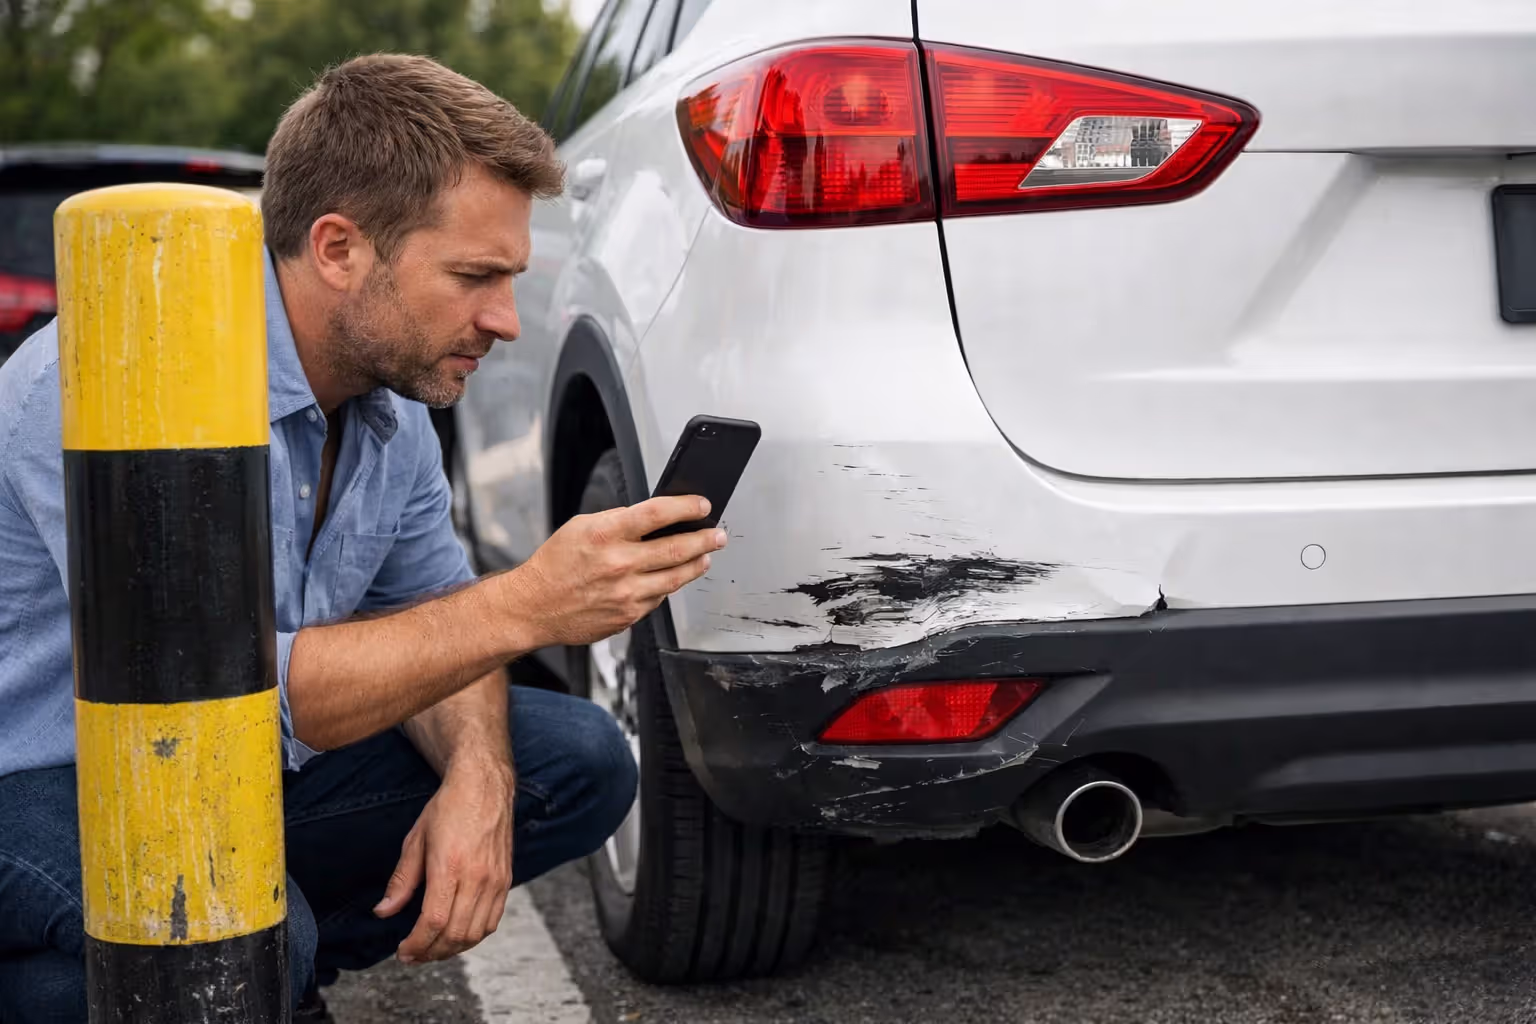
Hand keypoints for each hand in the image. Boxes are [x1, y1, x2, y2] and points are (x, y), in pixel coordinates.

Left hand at [374, 761, 514, 962]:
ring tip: (433, 949)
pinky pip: (492, 920)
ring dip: (452, 948)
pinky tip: (457, 934)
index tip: (403, 951)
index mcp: (450, 866)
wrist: (484, 785)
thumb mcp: (415, 840)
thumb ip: (401, 880)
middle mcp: (477, 876)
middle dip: (431, 952)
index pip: (433, 921)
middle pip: (455, 934)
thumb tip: (384, 911)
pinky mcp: (506, 880)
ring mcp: (495, 880)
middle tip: (413, 955)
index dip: (416, 944)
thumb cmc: (449, 808)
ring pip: (475, 933)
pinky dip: (474, 935)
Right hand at [504, 495, 725, 647]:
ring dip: (696, 564)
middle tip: (717, 535)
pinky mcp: (628, 616)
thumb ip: (617, 521)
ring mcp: (625, 593)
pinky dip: (667, 586)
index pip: (657, 513)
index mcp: (605, 533)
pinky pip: (658, 599)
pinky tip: (671, 579)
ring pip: (676, 578)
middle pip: (676, 548)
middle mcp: (618, 563)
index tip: (702, 505)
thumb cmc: (554, 565)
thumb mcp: (581, 527)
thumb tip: (653, 519)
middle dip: (704, 539)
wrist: (533, 607)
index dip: (686, 507)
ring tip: (705, 556)